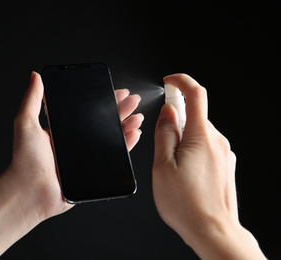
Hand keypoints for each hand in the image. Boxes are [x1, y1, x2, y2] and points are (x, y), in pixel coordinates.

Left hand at [7, 72, 142, 219]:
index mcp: (63, 130)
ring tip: (136, 116)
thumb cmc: (24, 161)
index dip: (103, 101)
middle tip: (132, 100)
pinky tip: (133, 135)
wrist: (29, 192)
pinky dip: (125, 145)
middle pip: (103, 122)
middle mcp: (75, 142)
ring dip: (125, 126)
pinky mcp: (92, 172)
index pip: (87, 111)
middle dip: (119, 110)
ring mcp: (85, 157)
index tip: (115, 92)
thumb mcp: (26, 123)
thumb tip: (35, 76)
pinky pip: (113, 156)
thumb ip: (32, 99)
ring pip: (111, 138)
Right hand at [152, 74, 265, 258]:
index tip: (169, 81)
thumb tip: (168, 113)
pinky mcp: (225, 165)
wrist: (213, 230)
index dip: (181, 82)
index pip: (195, 94)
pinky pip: (206, 148)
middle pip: (194, 116)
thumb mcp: (163, 165)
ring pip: (198, 134)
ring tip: (173, 168)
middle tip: (161, 143)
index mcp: (201, 136)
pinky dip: (192, 151)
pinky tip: (185, 174)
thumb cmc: (186, 203)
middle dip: (175, 122)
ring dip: (183, 140)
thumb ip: (165, 134)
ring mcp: (224, 154)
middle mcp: (217, 141)